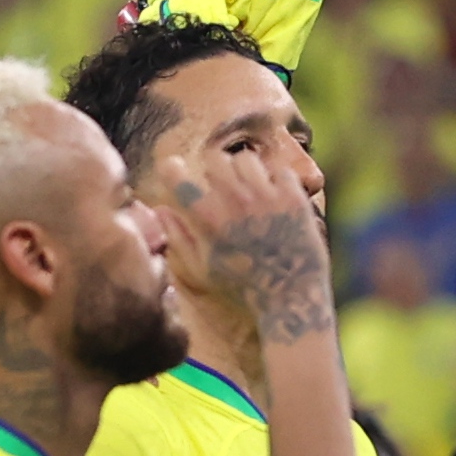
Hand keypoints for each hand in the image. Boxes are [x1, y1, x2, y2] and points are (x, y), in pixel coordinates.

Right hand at [150, 146, 333, 341]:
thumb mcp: (200, 270)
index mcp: (208, 220)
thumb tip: (161, 210)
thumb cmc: (241, 288)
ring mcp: (267, 197)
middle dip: (212, 169)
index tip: (174, 169)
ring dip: (243, 171)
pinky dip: (273, 179)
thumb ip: (178, 238)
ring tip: (247, 190)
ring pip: (247, 159)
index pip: (177, 176)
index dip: (171, 169)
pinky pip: (278, 169)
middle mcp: (236, 201)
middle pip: (215, 158)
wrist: (290, 298)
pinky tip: (272, 197)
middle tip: (218, 185)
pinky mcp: (294, 197)